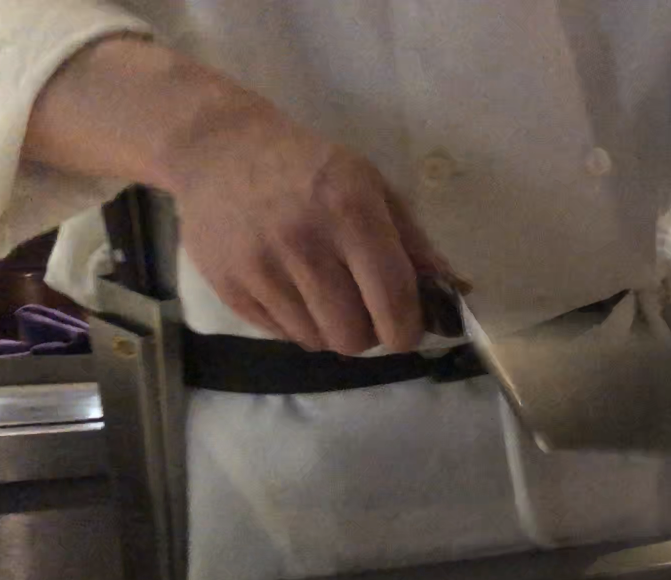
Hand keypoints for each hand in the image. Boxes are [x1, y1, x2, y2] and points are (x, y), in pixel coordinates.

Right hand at [163, 104, 447, 353]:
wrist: (218, 147)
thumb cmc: (308, 166)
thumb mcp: (370, 185)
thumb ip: (413, 243)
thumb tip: (452, 294)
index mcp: (351, 213)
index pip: (393, 301)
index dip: (408, 330)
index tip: (408, 329)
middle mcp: (304, 243)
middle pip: (353, 336)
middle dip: (369, 334)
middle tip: (367, 313)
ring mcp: (260, 268)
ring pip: (317, 342)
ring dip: (332, 331)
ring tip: (328, 297)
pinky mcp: (229, 286)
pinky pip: (282, 335)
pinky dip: (298, 324)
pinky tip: (294, 289)